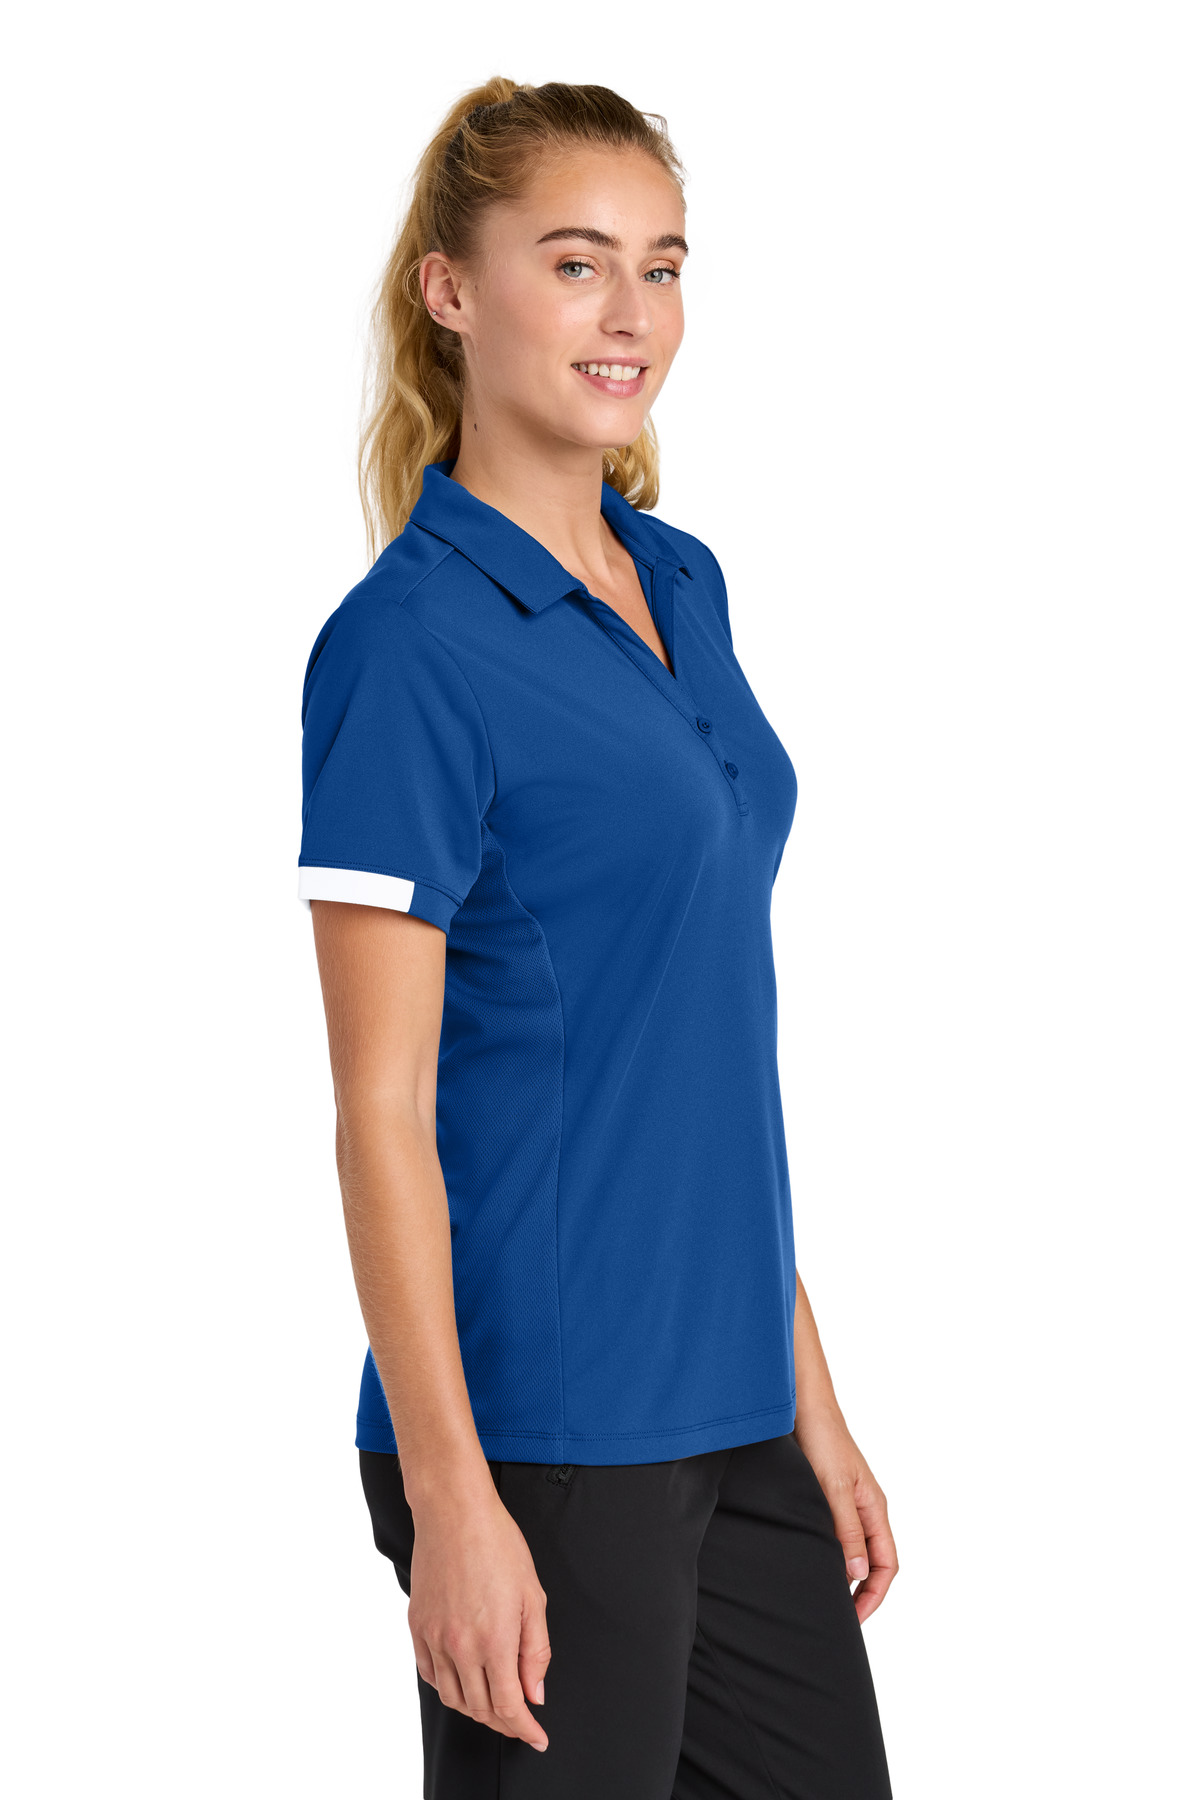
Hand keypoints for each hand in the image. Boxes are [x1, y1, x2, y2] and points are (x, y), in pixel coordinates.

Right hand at [407, 1484, 550, 1750]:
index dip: (525, 1728)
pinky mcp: (417, 1626)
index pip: (509, 1706)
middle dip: (504, 1722)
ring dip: (476, 1710)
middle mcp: (460, 1646)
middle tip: (521, 1721)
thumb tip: (535, 1692)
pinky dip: (448, 1687)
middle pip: (480, 1708)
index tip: (537, 1736)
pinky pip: (430, 1674)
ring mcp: (434, 1637)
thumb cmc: (497, 1544)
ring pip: (453, 1697)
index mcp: (494, 1640)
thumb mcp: (534, 1596)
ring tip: (494, 1704)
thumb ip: (536, 1650)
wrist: (454, 1512)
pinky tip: (462, 1681)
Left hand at [794, 1405, 897, 1623]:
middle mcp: (866, 1509)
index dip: (875, 1594)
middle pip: (874, 1562)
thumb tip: (859, 1574)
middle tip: (839, 1618)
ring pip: (855, 1550)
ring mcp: (848, 1503)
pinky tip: (813, 1561)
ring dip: (847, 1576)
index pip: (887, 1564)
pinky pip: (838, 1536)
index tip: (855, 1619)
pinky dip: (832, 1555)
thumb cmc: (822, 1441)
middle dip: (862, 1593)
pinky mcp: (828, 1496)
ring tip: (825, 1598)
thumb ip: (847, 1530)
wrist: (803, 1407)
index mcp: (875, 1509)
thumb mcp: (834, 1489)